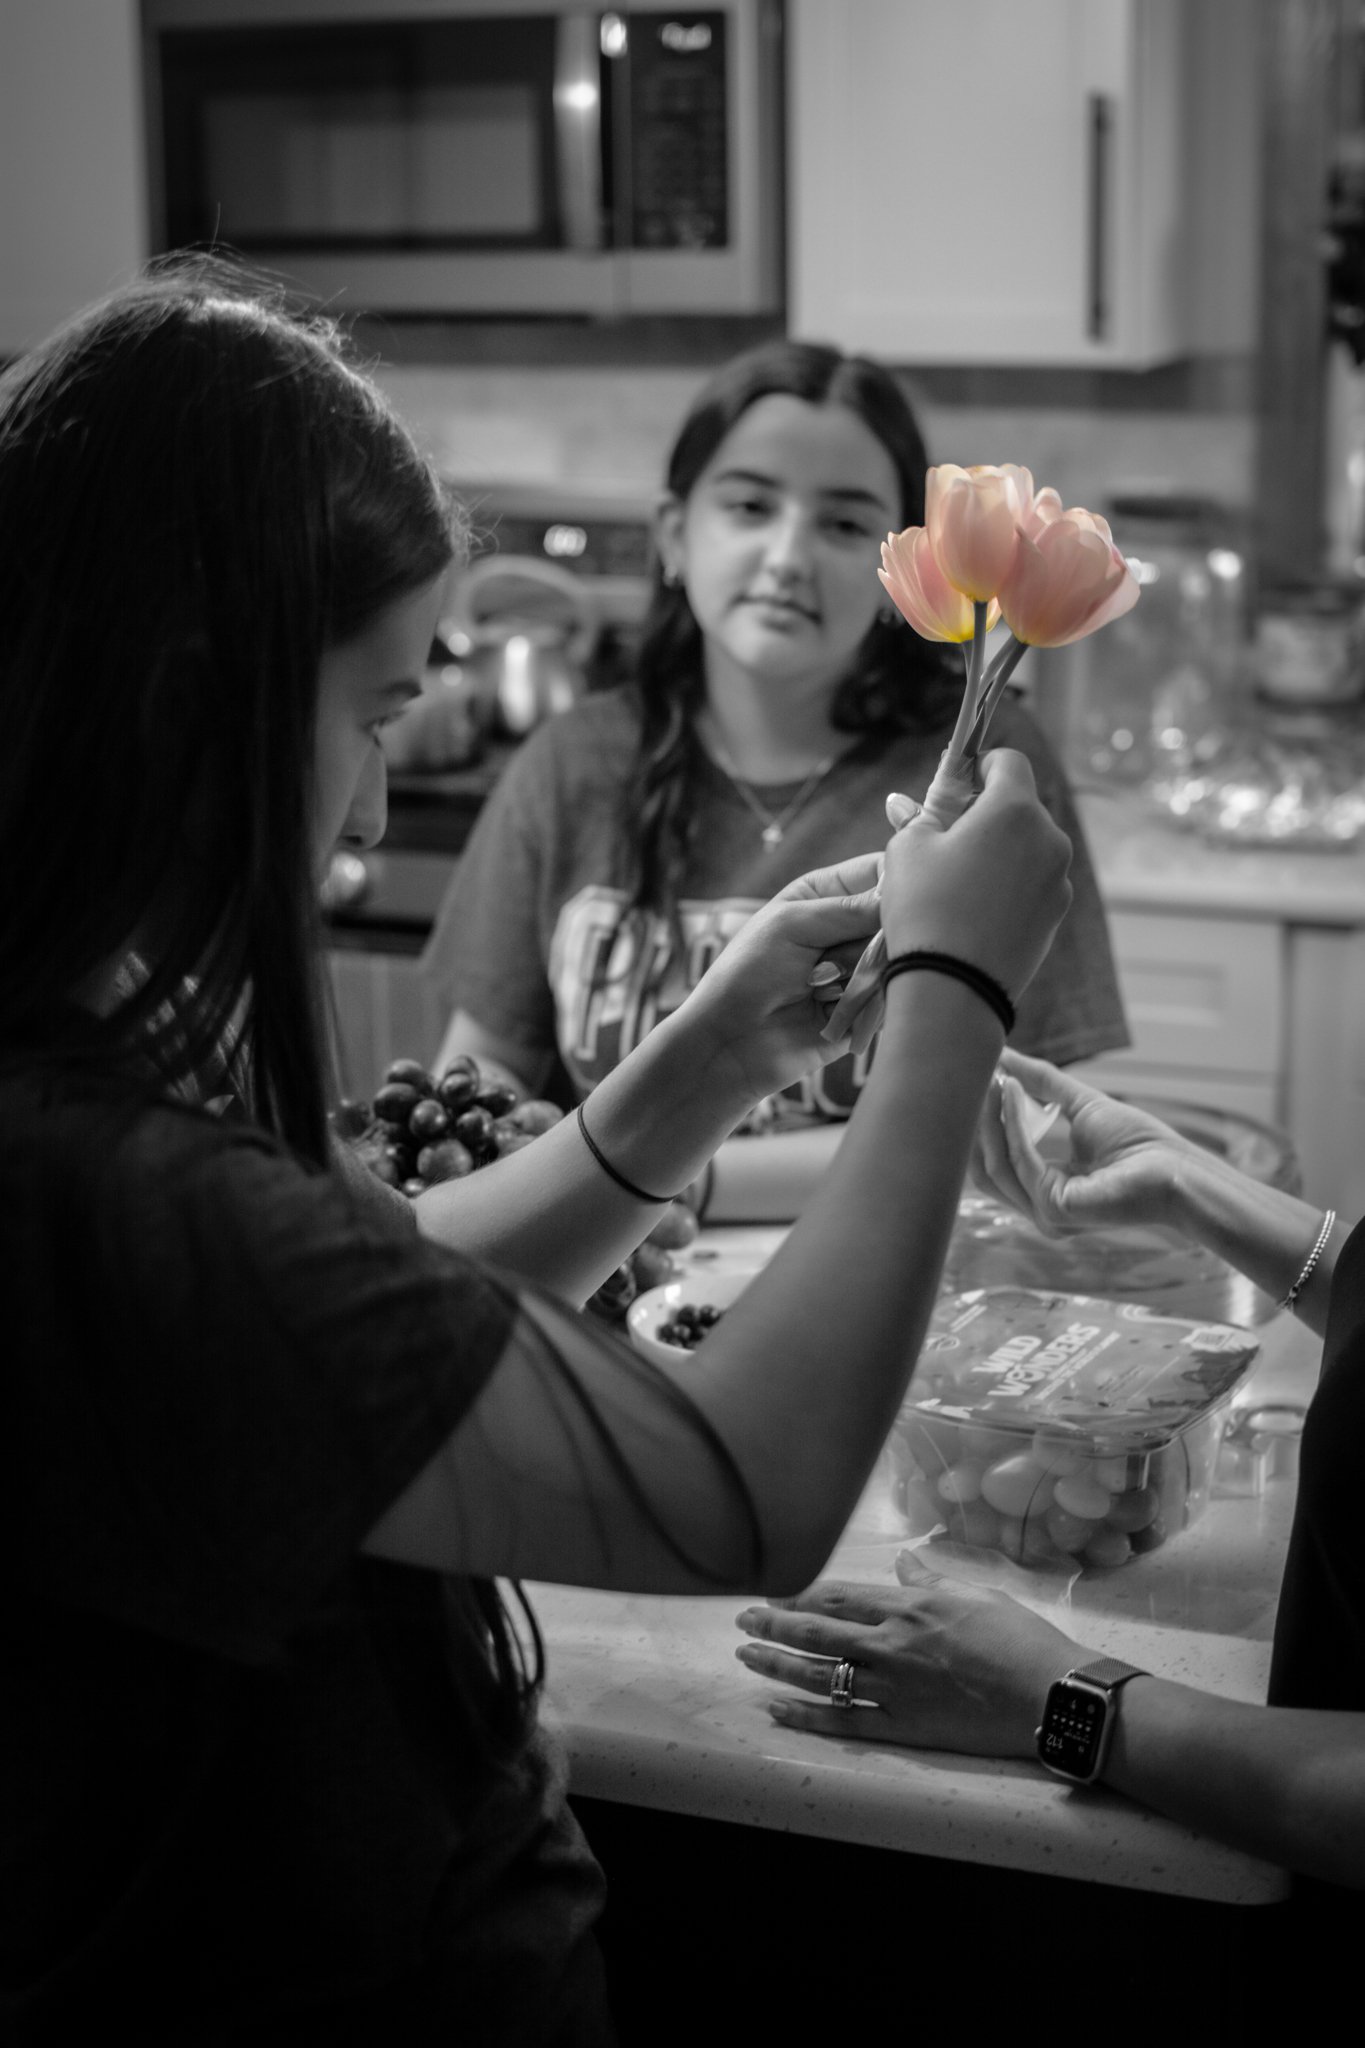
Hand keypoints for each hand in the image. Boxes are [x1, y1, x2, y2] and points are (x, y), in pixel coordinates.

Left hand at [672, 851, 883, 1101]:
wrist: (731, 1043)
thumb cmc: (747, 973)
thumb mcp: (792, 925)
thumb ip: (850, 909)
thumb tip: (903, 897)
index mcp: (825, 894)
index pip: (880, 870)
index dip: (899, 879)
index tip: (904, 896)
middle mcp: (846, 928)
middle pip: (897, 917)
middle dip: (874, 937)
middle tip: (833, 958)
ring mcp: (859, 969)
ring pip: (897, 959)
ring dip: (862, 974)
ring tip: (819, 988)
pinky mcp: (867, 1009)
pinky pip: (892, 997)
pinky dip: (866, 1003)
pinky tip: (830, 1010)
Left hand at [734, 1553, 1082, 1757]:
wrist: (1050, 1694)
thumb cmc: (1020, 1640)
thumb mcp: (975, 1595)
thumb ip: (930, 1581)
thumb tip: (904, 1564)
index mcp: (909, 1607)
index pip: (839, 1595)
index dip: (800, 1591)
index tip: (774, 1588)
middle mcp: (892, 1645)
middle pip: (817, 1631)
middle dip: (773, 1622)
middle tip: (742, 1618)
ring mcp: (893, 1688)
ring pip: (820, 1674)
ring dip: (777, 1664)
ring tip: (747, 1656)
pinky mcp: (902, 1727)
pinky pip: (843, 1722)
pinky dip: (806, 1716)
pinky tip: (777, 1710)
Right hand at [879, 749, 1072, 1003]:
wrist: (955, 990)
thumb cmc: (925, 909)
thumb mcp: (906, 851)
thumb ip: (919, 816)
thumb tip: (905, 803)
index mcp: (1015, 809)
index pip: (1009, 761)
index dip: (982, 764)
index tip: (960, 783)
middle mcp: (1049, 838)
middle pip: (1021, 806)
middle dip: (988, 813)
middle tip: (949, 839)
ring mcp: (1058, 880)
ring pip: (1029, 848)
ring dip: (1002, 851)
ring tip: (961, 884)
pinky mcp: (1057, 916)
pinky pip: (1033, 885)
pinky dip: (1011, 886)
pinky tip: (977, 913)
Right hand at [973, 1049, 1197, 1234]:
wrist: (1175, 1170)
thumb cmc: (1139, 1144)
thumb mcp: (1079, 1103)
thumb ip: (1040, 1083)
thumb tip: (1004, 1056)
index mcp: (1045, 1190)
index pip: (996, 1162)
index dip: (982, 1122)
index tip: (977, 1079)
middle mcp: (1039, 1208)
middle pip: (984, 1167)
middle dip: (975, 1121)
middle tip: (973, 1076)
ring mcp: (1043, 1213)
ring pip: (993, 1163)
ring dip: (988, 1117)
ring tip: (992, 1077)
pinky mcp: (1052, 1207)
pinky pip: (1018, 1158)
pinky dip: (1010, 1120)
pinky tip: (1011, 1090)